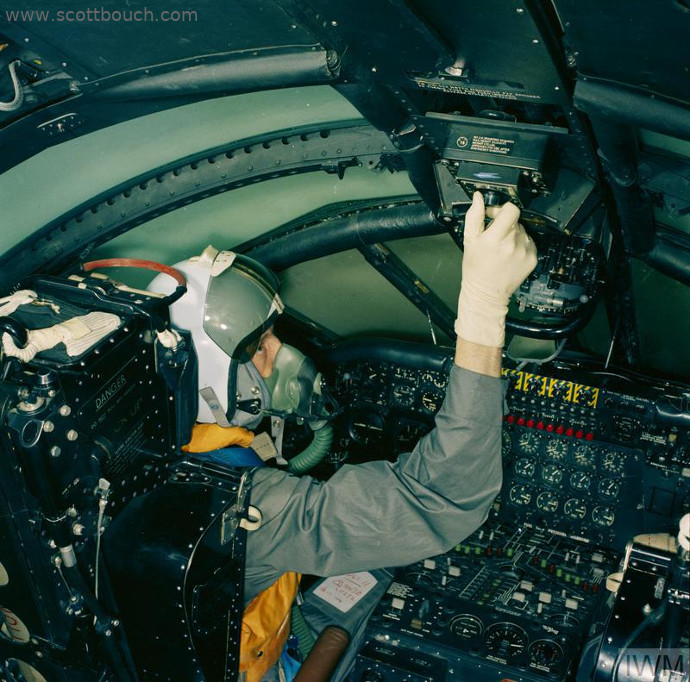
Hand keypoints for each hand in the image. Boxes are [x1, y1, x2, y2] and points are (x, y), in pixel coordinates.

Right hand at [455, 192, 537, 347]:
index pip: (511, 210)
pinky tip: (510, 255)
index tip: (494, 216)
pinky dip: (520, 244)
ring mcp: (525, 251)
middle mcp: (513, 244)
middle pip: (515, 220)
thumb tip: (479, 198)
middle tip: (495, 237)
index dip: (501, 210)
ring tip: (502, 249)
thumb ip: (475, 216)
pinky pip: (529, 242)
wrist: (486, 293)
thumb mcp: (470, 241)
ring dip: (513, 234)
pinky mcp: (533, 258)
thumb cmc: (476, 268)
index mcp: (495, 238)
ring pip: (523, 230)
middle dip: (505, 224)